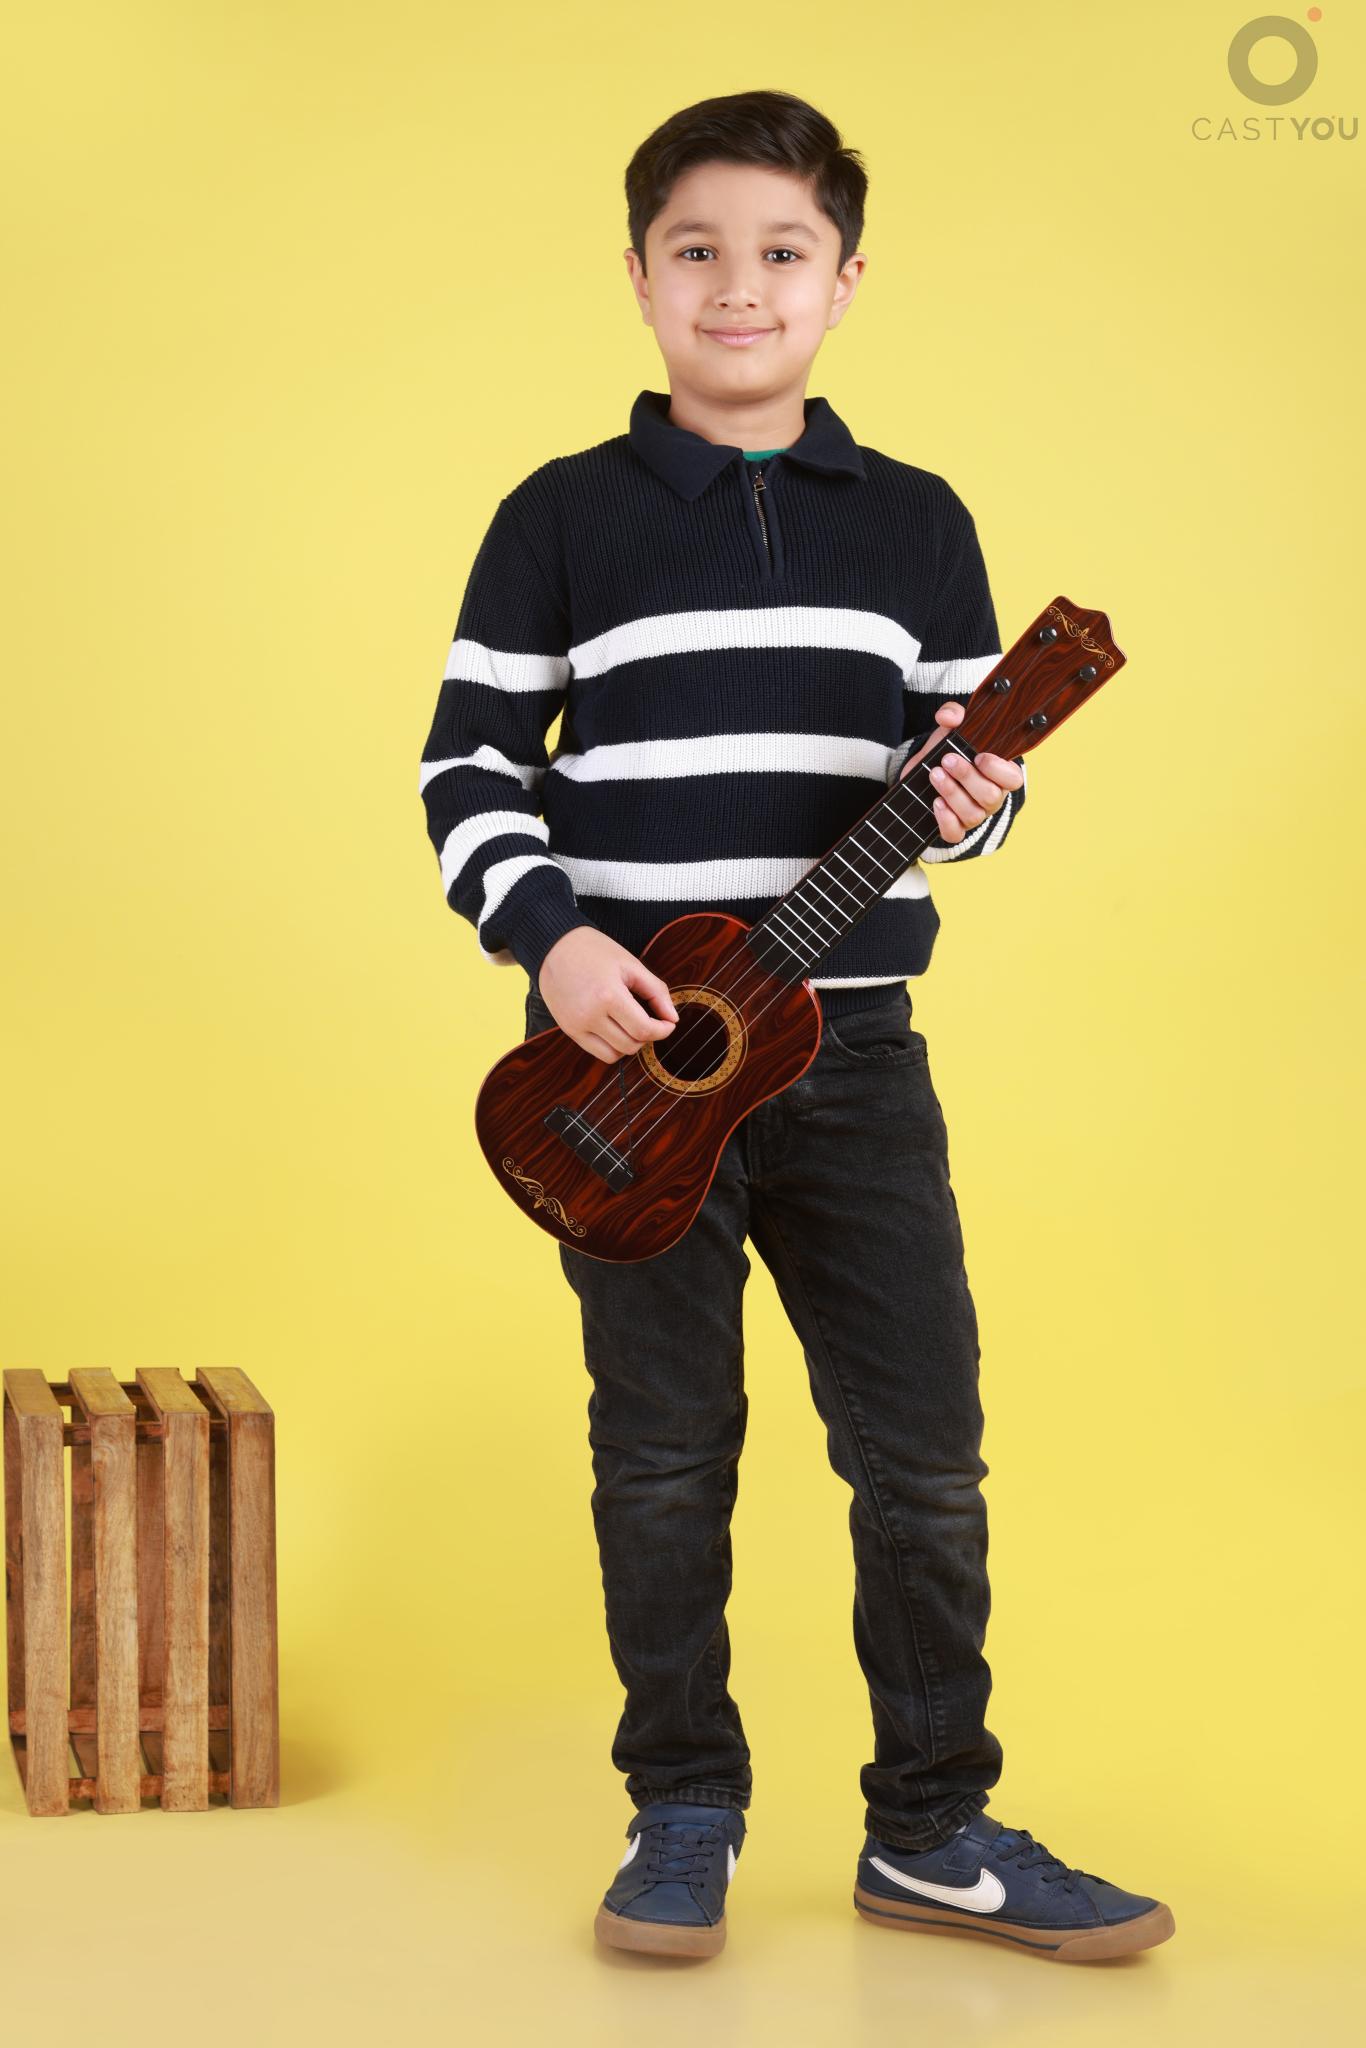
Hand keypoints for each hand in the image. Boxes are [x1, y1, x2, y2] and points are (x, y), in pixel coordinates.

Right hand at [537, 927, 678, 1062]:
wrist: (555, 946)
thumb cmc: (594, 950)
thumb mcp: (630, 964)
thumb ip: (656, 991)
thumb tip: (673, 1018)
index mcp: (609, 995)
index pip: (643, 1030)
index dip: (662, 1031)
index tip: (668, 1024)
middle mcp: (590, 1015)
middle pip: (630, 1045)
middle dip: (647, 1036)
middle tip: (651, 1021)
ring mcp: (576, 1025)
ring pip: (614, 1055)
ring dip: (629, 1044)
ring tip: (631, 1024)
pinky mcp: (568, 1029)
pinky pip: (596, 1052)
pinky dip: (611, 1046)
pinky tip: (615, 1028)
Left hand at [899, 701, 1023, 843]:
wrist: (924, 774)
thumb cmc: (947, 752)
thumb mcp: (951, 730)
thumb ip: (953, 715)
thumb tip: (949, 716)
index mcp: (999, 774)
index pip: (1013, 779)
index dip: (998, 770)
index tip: (979, 756)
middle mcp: (991, 798)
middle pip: (990, 796)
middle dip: (967, 777)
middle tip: (947, 760)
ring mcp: (975, 816)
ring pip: (972, 814)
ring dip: (952, 793)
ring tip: (935, 775)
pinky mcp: (954, 829)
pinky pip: (955, 834)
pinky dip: (946, 820)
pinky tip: (936, 802)